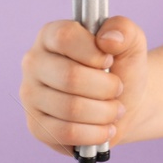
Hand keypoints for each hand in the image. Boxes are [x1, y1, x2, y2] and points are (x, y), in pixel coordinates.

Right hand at [19, 15, 148, 155]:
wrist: (124, 102)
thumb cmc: (122, 67)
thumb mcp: (131, 41)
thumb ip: (123, 29)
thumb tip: (108, 39)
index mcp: (51, 35)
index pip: (64, 37)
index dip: (94, 52)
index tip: (109, 60)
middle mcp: (34, 63)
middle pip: (70, 77)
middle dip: (107, 87)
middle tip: (118, 89)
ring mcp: (31, 96)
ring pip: (71, 108)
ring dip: (105, 111)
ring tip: (115, 109)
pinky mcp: (37, 127)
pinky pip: (66, 133)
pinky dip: (95, 133)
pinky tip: (106, 128)